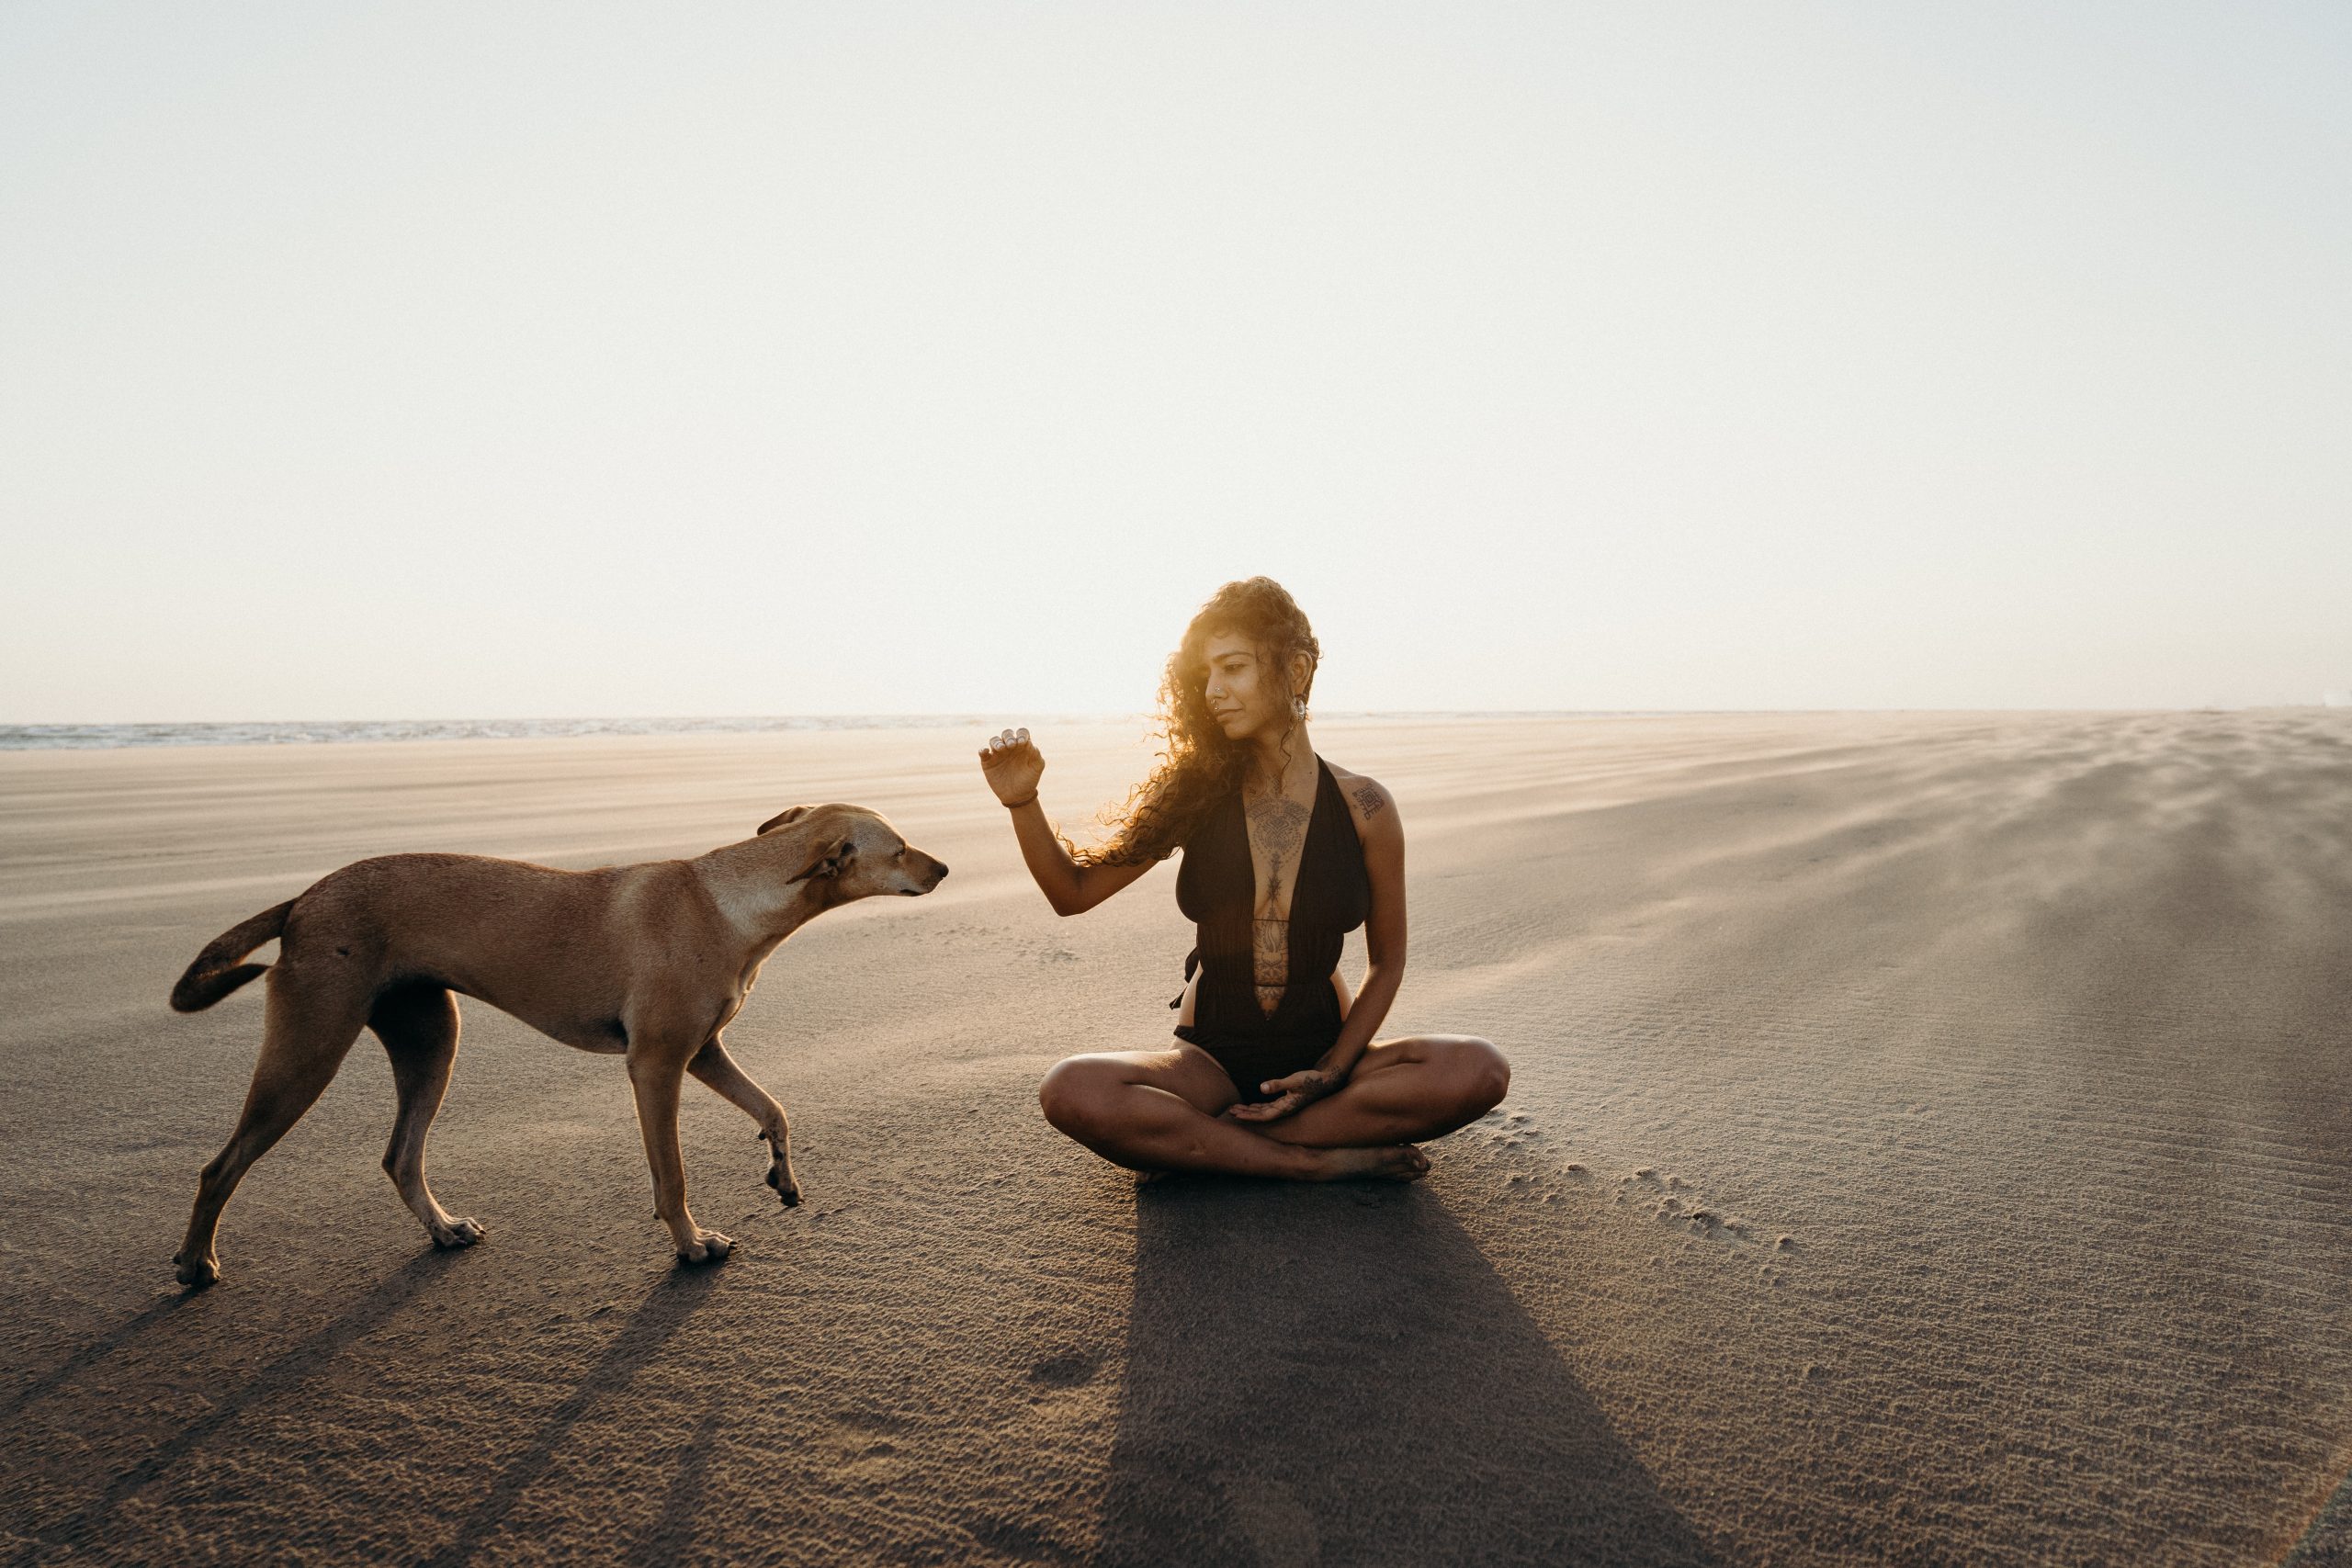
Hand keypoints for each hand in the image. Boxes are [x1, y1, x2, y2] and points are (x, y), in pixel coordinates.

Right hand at [978, 726, 1044, 806]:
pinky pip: (983, 752)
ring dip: (997, 742)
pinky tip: (985, 751)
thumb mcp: (1037, 768)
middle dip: (1009, 737)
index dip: (1022, 734)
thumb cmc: (1029, 780)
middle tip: (1012, 745)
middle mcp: (1009, 747)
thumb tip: (1030, 744)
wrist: (1018, 796)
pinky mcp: (988, 762)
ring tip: (1001, 748)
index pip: (1021, 733)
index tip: (1023, 742)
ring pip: (994, 740)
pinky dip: (982, 750)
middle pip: (1007, 734)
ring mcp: (998, 754)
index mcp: (1022, 746)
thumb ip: (1036, 755)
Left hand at [1223, 1069, 1341, 1122]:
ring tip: (1237, 1109)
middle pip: (1261, 1115)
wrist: (1328, 1081)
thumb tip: (1261, 1087)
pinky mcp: (1288, 1100)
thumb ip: (1278, 1084)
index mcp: (1286, 1107)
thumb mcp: (1294, 1080)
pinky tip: (1253, 1105)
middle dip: (1246, 1114)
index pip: (1264, 1115)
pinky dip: (1260, 1106)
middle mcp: (1285, 1109)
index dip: (1250, 1116)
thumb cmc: (1311, 1080)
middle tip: (1230, 1112)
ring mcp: (1286, 1106)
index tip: (1236, 1115)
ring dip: (1251, 1110)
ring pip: (1265, 1111)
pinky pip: (1270, 1106)